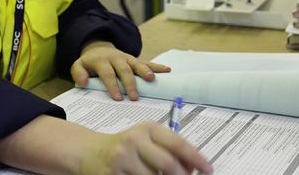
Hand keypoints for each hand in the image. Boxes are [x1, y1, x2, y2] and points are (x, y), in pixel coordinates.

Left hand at [71, 41, 169, 99]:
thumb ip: (78, 73)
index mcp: (101, 61)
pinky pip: (147, 62)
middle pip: (124, 69)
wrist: (98, 47)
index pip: (107, 73)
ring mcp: (127, 58)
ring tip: (152, 80)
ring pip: (137, 64)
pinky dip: (157, 66)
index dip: (113, 85)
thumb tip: (84, 82)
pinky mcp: (135, 60)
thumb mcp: (78, 66)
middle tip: (135, 97)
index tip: (118, 98)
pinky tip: (167, 70)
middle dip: (130, 83)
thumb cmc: (90, 63)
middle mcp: (116, 58)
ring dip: (145, 71)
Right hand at [80, 121, 212, 174]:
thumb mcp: (146, 140)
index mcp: (148, 129)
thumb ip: (169, 150)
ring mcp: (122, 159)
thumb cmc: (126, 147)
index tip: (208, 169)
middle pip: (168, 164)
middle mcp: (134, 140)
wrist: (90, 152)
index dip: (196, 158)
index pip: (178, 143)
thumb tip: (194, 168)